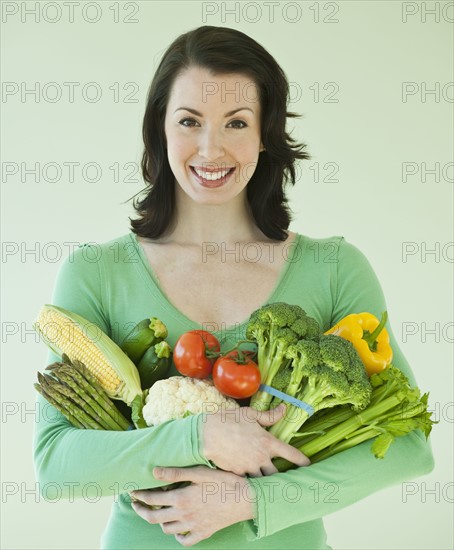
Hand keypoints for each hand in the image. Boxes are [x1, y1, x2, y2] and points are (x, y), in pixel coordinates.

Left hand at [131, 466, 253, 546]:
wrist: (245, 499)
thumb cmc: (223, 481)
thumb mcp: (199, 472)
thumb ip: (175, 473)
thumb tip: (153, 472)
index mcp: (181, 499)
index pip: (152, 499)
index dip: (139, 496)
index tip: (132, 491)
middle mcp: (184, 516)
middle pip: (154, 518)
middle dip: (141, 511)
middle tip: (135, 505)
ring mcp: (193, 527)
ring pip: (167, 529)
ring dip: (158, 521)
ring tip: (156, 513)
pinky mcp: (204, 533)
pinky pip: (184, 540)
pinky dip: (177, 536)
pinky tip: (177, 527)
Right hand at [202, 403, 309, 475]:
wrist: (207, 434)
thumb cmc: (229, 420)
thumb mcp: (251, 414)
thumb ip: (269, 415)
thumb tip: (284, 408)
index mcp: (268, 442)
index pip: (291, 454)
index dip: (302, 461)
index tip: (308, 465)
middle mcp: (261, 458)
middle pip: (277, 474)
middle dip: (280, 475)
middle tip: (283, 475)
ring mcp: (250, 468)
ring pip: (263, 480)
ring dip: (265, 478)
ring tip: (266, 479)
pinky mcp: (238, 474)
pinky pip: (248, 480)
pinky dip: (250, 479)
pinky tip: (249, 477)